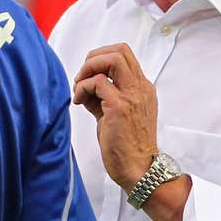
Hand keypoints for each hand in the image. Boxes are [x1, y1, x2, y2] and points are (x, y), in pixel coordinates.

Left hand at [71, 43, 159, 190]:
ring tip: (80, 88)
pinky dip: (82, 88)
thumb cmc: (127, 147)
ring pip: (111, 58)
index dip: (102, 58)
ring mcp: (132, 96)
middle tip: (82, 77)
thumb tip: (84, 87)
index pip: (124, 55)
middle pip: (120, 50)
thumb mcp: (116, 115)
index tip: (89, 76)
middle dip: (94, 58)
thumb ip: (104, 97)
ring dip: (88, 69)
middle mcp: (140, 88)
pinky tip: (79, 102)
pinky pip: (96, 82)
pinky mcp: (119, 107)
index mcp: (142, 88)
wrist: (139, 170)